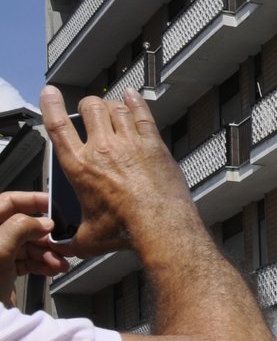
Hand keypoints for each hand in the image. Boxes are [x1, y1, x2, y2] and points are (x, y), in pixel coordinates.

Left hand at [0, 195, 68, 299]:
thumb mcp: (0, 248)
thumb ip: (22, 228)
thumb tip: (44, 222)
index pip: (9, 202)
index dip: (33, 200)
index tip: (54, 205)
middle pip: (24, 226)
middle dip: (46, 235)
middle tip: (63, 243)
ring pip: (30, 245)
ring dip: (49, 253)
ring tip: (60, 263)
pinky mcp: (5, 271)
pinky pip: (29, 261)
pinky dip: (43, 264)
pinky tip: (53, 269)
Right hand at [40, 86, 195, 258]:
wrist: (161, 226)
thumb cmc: (127, 230)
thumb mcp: (90, 238)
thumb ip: (74, 239)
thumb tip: (68, 246)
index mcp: (80, 166)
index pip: (58, 126)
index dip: (51, 105)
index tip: (51, 94)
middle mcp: (102, 149)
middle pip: (91, 109)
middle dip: (88, 105)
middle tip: (89, 109)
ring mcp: (129, 143)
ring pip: (116, 108)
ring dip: (111, 105)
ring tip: (112, 107)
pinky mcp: (153, 145)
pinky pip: (142, 115)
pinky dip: (136, 103)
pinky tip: (133, 97)